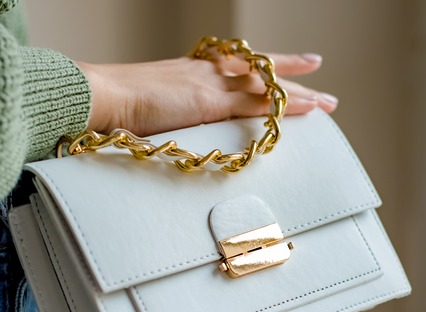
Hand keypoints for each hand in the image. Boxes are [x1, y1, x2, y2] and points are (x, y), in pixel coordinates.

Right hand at [77, 53, 336, 136]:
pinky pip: (259, 103)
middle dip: (287, 70)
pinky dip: (288, 105)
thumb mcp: (136, 111)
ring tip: (328, 101)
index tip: (270, 63)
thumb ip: (155, 118)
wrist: (97, 97)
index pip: (230, 63)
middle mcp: (202, 71)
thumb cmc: (106, 108)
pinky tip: (311, 108)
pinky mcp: (211, 101)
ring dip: (300, 93)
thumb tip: (153, 136)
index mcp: (184, 71)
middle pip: (255, 67)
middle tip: (315, 67)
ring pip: (266, 86)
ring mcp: (209, 83)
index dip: (253, 63)